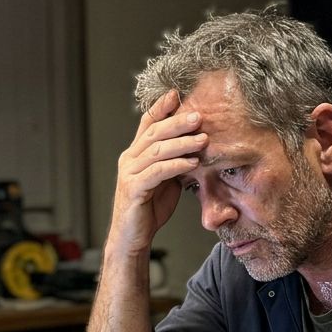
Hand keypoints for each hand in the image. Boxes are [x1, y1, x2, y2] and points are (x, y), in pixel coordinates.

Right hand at [108, 89, 207, 255]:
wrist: (133, 237)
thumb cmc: (150, 208)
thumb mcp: (166, 180)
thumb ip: (175, 161)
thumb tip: (196, 146)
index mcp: (135, 153)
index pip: (147, 124)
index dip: (161, 108)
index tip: (177, 94)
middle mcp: (129, 159)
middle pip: (153, 132)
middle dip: (177, 122)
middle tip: (199, 116)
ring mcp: (129, 173)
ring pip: (156, 150)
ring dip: (182, 143)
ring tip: (203, 139)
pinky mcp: (133, 189)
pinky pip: (156, 172)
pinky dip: (175, 165)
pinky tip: (191, 162)